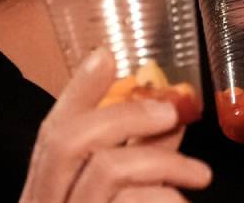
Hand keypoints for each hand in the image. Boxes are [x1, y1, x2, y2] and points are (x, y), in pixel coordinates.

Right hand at [19, 48, 211, 202]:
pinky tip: (182, 202)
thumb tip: (169, 112)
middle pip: (67, 140)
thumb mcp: (120, 195)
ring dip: (163, 162)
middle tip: (172, 112)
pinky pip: (130, 202)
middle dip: (124, 115)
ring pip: (106, 169)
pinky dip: (164, 197)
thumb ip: (140, 155)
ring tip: (200, 175)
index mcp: (44, 190)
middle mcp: (43, 201)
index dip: (76, 91)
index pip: (50, 132)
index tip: (106, 55)